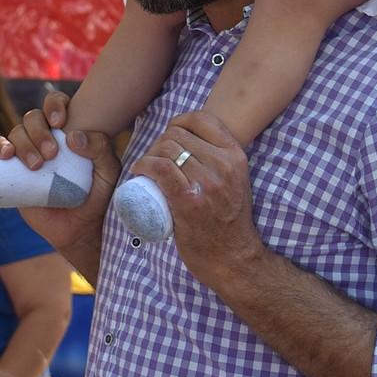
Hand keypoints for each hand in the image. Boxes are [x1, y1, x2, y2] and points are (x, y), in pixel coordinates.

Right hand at [0, 92, 119, 257]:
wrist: (80, 228)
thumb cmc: (98, 196)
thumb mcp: (109, 172)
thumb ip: (101, 149)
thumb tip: (73, 136)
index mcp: (70, 131)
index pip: (57, 103)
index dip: (55, 105)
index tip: (60, 121)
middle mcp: (47, 138)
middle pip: (33, 117)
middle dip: (40, 131)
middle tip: (52, 154)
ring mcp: (28, 153)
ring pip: (16, 132)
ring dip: (24, 143)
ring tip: (38, 165)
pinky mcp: (13, 171)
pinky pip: (0, 149)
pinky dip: (0, 147)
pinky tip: (7, 156)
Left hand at [128, 110, 264, 290]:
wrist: (232, 257)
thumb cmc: (228, 221)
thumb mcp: (237, 181)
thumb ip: (224, 161)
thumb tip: (196, 141)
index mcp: (235, 156)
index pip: (201, 119)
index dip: (178, 122)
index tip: (169, 138)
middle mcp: (223, 165)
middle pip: (177, 134)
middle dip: (159, 142)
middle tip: (154, 160)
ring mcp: (206, 183)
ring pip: (166, 148)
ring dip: (148, 154)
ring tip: (146, 169)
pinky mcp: (188, 201)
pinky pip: (160, 168)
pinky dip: (144, 164)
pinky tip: (139, 170)